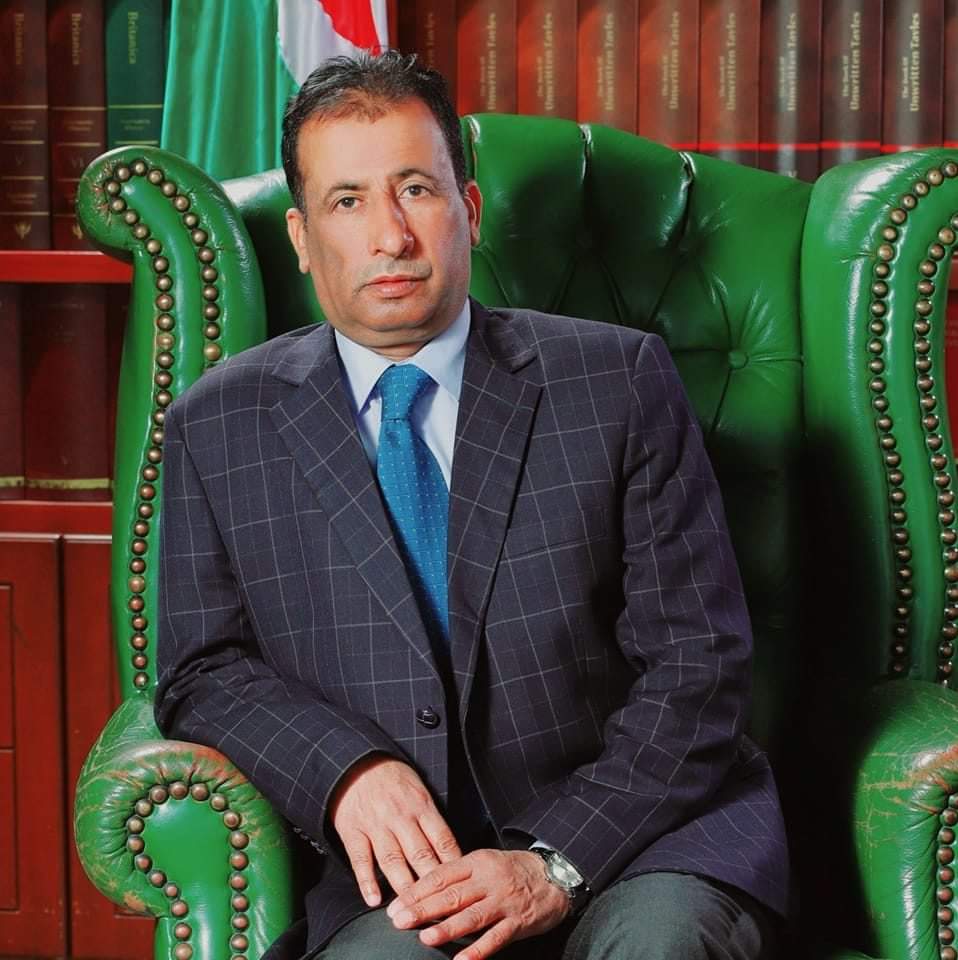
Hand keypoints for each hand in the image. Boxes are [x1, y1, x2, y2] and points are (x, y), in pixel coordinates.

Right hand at [329, 754, 461, 906]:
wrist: (358, 763)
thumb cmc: (393, 780)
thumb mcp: (419, 790)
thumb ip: (432, 821)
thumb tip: (451, 853)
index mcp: (422, 806)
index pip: (443, 840)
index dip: (454, 867)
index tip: (462, 889)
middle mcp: (401, 817)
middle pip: (421, 855)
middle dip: (432, 885)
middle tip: (441, 910)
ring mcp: (377, 825)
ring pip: (393, 860)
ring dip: (403, 888)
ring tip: (411, 912)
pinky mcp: (353, 830)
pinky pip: (361, 859)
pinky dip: (367, 881)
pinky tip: (374, 899)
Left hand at [386, 848, 570, 959]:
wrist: (555, 875)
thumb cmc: (512, 870)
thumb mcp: (484, 862)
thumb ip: (458, 876)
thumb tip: (423, 891)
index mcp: (477, 862)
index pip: (441, 875)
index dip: (417, 891)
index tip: (396, 905)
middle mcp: (488, 880)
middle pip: (452, 895)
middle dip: (424, 909)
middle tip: (399, 921)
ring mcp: (504, 902)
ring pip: (472, 916)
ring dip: (447, 928)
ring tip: (425, 938)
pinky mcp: (518, 922)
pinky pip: (496, 938)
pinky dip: (478, 950)